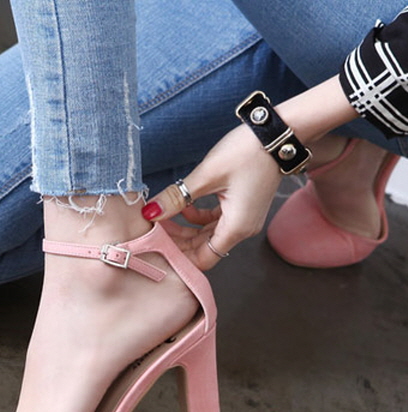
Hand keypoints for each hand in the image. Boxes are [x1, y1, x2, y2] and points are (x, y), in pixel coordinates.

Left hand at [143, 124, 282, 269]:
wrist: (277, 134)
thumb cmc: (248, 153)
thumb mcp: (206, 176)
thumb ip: (176, 197)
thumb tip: (150, 212)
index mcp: (236, 228)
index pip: (203, 259)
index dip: (179, 256)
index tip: (158, 245)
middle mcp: (241, 229)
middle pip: (203, 249)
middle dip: (177, 242)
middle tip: (153, 231)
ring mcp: (241, 219)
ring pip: (206, 235)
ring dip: (184, 229)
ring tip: (162, 218)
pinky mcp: (240, 207)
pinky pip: (214, 221)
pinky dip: (197, 217)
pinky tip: (182, 205)